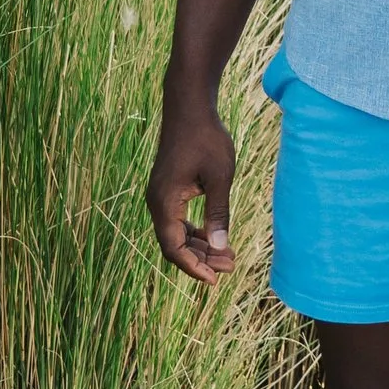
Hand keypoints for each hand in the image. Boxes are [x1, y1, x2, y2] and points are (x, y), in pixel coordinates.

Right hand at [146, 88, 238, 287]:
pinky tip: (215, 237)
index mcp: (165, 202)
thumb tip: (221, 247)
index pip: (173, 248)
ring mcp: (160, 196)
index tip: (216, 280)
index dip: (194, 268)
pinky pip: (178, 221)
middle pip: (174, 245)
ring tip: (228, 256)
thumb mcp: (220, 177)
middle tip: (231, 267)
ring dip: (200, 247)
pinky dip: (195, 232)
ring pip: (176, 234)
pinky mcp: (168, 190)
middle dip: (201, 260)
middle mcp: (156, 202)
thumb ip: (219, 213)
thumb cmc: (206, 139)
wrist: (189, 108)